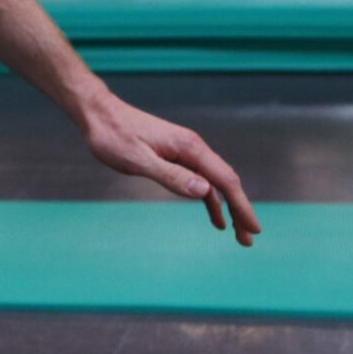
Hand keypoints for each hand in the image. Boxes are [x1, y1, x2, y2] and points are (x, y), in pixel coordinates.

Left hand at [80, 92, 260, 246]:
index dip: (242, 206)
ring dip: (228, 208)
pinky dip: (210, 200)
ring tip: (237, 234)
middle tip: (249, 239)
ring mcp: (185, 152)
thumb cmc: (114, 136)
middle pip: (226, 182)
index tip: (254, 228)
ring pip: (214, 183)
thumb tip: (205, 191)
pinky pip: (200, 180)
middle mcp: (193, 148)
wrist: (99, 114)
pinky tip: (215, 217)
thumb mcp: (139, 160)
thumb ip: (171, 176)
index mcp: (189, 148)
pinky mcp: (175, 156)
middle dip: (240, 210)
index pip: (225, 180)